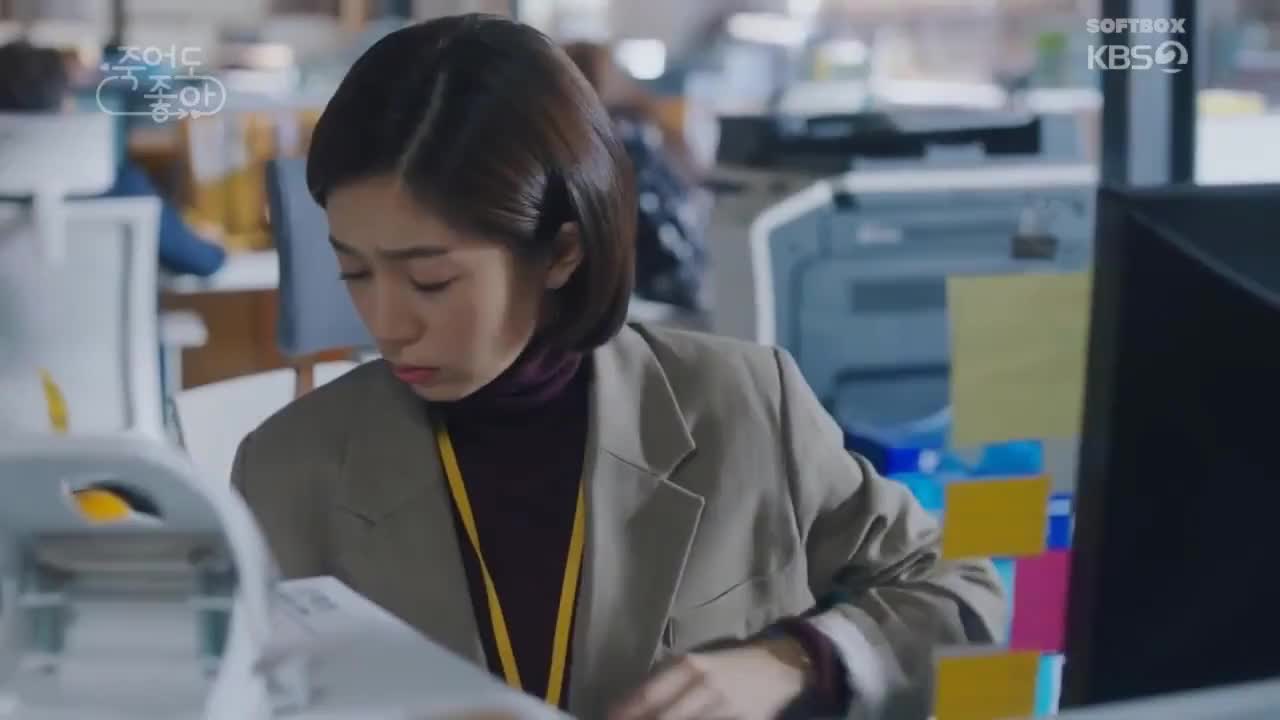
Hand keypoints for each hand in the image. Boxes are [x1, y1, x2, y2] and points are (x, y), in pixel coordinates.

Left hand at [608, 637, 809, 719]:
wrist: (778, 667)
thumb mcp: (695, 666)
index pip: (648, 696)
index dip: (625, 713)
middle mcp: (705, 686)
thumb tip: (626, 708)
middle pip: (663, 717)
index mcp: (689, 667)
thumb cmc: (727, 667)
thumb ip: (664, 684)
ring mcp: (725, 709)